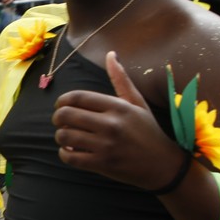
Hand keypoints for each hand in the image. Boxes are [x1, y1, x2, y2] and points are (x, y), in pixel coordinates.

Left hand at [51, 52, 178, 189]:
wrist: (162, 164)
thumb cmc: (148, 131)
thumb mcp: (137, 103)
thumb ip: (121, 79)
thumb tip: (111, 54)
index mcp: (117, 107)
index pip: (78, 97)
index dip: (62, 100)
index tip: (60, 105)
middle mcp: (111, 124)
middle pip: (66, 115)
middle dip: (57, 117)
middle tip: (60, 121)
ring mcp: (106, 145)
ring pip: (65, 136)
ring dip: (60, 136)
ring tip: (66, 136)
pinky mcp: (102, 164)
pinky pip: (70, 157)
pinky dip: (64, 153)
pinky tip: (70, 150)